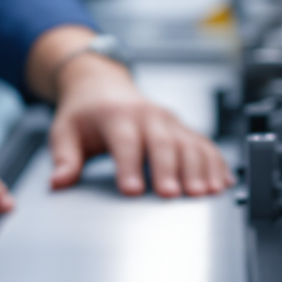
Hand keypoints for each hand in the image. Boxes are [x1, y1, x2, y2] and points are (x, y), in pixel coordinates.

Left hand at [45, 55, 233, 197]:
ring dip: (199, 169)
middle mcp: (148, 116)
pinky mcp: (184, 129)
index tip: (131, 190)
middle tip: (171, 195)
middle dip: (169, 170)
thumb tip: (58, 182)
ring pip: (190, 144)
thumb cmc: (84, 113)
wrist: (102, 85)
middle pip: (162, 143)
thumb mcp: (64, 131)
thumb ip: (64, 158)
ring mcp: (170, 122)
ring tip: (204, 193)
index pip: (124, 142)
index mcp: (116, 115)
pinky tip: (222, 183)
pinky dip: (216, 164)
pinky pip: (205, 145)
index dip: (129, 166)